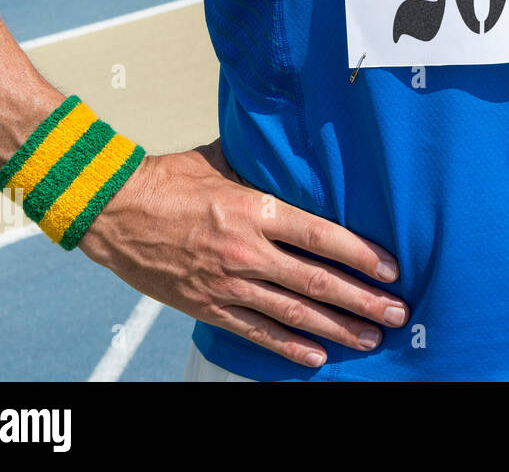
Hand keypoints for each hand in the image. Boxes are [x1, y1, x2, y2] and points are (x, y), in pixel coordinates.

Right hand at [79, 140, 406, 367]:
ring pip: (294, 314)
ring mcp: (228, 283)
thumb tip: (299, 151)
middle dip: (363, 301)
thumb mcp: (225, 161)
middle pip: (318, 282)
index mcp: (256, 210)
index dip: (362, 255)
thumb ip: (265, 165)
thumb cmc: (169, 180)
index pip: (323, 236)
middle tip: (397, 313)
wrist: (111, 211)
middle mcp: (247, 251)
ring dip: (338, 329)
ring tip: (372, 338)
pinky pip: (257, 332)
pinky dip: (289, 347)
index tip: (391, 268)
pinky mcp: (209, 305)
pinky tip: (318, 357)